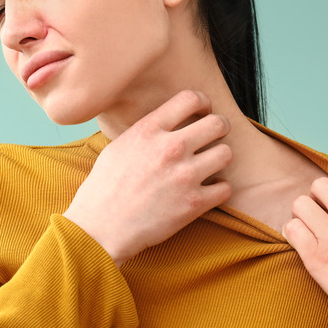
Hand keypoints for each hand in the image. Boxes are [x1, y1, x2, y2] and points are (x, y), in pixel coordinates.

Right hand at [63, 90, 232, 266]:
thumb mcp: (119, 146)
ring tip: (209, 166)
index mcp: (149, 130)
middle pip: (218, 123)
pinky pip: (225, 188)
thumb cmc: (105, 188)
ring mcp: (184, 176)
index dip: (203, 102)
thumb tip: (169, 120)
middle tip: (214, 138)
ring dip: (220, 159)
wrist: (100, 229)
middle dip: (220, 128)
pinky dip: (219, 190)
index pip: (191, 98)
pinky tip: (207, 191)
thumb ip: (148, 131)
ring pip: (226, 154)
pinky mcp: (193, 204)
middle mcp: (170, 149)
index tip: (203, 112)